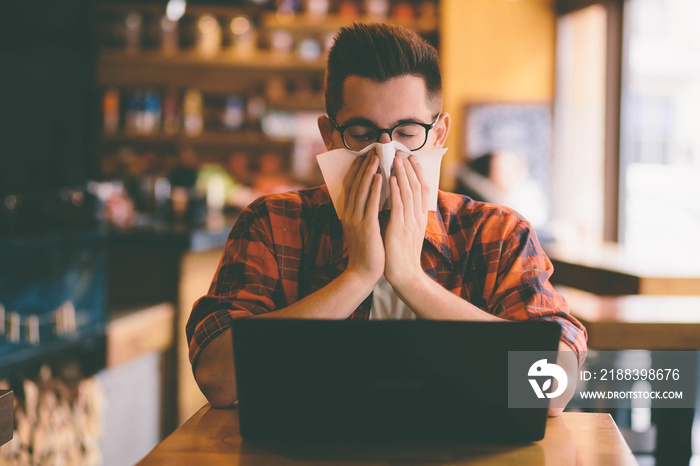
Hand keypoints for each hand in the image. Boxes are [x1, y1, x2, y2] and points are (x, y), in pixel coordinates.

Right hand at [338, 152, 383, 282]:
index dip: (357, 169)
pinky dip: (375, 189)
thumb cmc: (367, 250)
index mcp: (348, 213)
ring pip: (362, 190)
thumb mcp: (362, 228)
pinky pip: (370, 204)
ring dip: (369, 172)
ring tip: (377, 157)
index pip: (351, 186)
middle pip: (355, 184)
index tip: (365, 155)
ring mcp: (356, 220)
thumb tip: (374, 196)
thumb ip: (365, 212)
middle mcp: (349, 214)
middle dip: (364, 165)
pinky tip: (381, 177)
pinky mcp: (366, 226)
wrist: (363, 272)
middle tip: (373, 149)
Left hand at [384, 153, 429, 288]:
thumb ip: (406, 215)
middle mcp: (418, 216)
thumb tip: (399, 200)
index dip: (418, 172)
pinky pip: (399, 205)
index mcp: (420, 217)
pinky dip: (396, 190)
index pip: (422, 189)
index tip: (412, 158)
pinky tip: (392, 178)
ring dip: (403, 173)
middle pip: (417, 186)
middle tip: (404, 151)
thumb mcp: (408, 231)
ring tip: (397, 158)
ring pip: (409, 192)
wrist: (405, 275)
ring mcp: (410, 222)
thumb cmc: (402, 254)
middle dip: (410, 167)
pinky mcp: (400, 228)